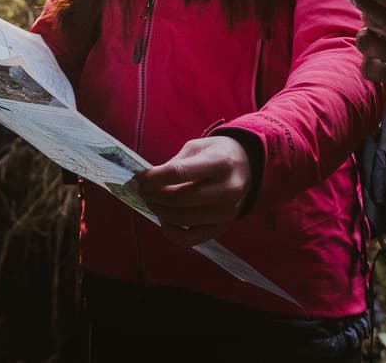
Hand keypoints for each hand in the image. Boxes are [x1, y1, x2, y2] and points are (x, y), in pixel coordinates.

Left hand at [134, 136, 251, 247]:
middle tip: (141, 190)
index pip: (179, 172)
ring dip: (160, 211)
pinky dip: (172, 232)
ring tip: (151, 201)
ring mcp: (227, 212)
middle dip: (154, 195)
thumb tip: (146, 182)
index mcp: (221, 162)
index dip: (153, 177)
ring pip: (183, 219)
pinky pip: (191, 238)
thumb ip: (174, 164)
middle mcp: (228, 189)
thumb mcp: (198, 147)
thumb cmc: (217, 154)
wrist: (248, 168)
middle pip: (180, 198)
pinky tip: (164, 220)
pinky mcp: (223, 227)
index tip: (137, 177)